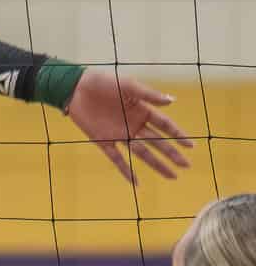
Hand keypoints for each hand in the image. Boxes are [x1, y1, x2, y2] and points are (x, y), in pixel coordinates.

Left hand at [65, 68, 192, 183]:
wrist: (74, 86)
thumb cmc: (101, 81)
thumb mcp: (127, 85)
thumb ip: (148, 95)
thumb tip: (172, 101)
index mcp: (141, 109)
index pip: (164, 125)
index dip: (177, 135)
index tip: (191, 146)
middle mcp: (133, 124)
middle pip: (157, 142)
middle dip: (172, 153)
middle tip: (186, 166)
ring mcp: (119, 134)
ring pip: (142, 153)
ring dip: (157, 164)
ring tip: (172, 176)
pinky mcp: (103, 141)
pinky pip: (117, 159)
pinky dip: (127, 171)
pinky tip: (137, 184)